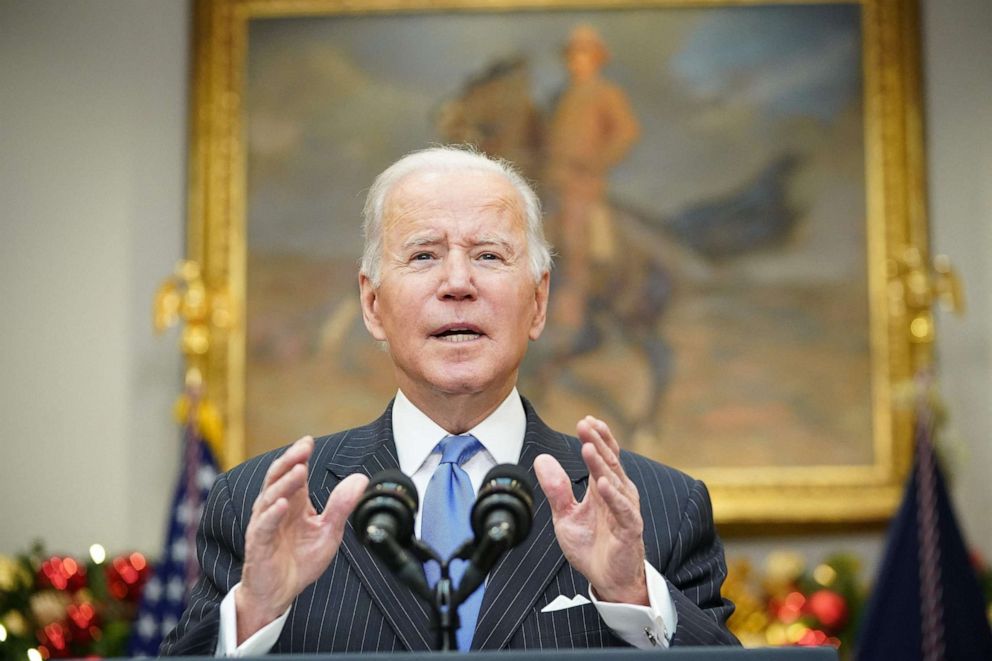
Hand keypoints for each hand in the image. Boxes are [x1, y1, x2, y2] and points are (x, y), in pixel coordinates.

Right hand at [236, 436, 368, 642]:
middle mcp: (275, 509)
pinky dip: (271, 514)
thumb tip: (360, 479)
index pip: (293, 473)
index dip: (299, 456)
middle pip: (278, 478)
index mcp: (293, 503)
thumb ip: (341, 506)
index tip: (309, 441)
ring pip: (270, 497)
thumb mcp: (328, 532)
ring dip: (285, 483)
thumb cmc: (299, 561)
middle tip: (303, 448)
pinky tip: (282, 505)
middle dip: (290, 461)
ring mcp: (264, 525)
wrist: (279, 593)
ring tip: (299, 471)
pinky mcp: (258, 544)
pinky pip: (263, 526)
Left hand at [534, 416, 647, 605]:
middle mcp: (618, 494)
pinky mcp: (629, 529)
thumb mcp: (565, 516)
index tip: (584, 420)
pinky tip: (603, 483)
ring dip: (602, 464)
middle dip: (597, 442)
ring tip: (589, 447)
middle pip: (610, 462)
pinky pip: (623, 510)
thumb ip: (556, 489)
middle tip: (585, 424)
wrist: (608, 580)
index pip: (604, 456)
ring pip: (615, 481)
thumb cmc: (591, 547)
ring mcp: (625, 510)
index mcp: (604, 488)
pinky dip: (613, 496)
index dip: (596, 437)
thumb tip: (541, 459)